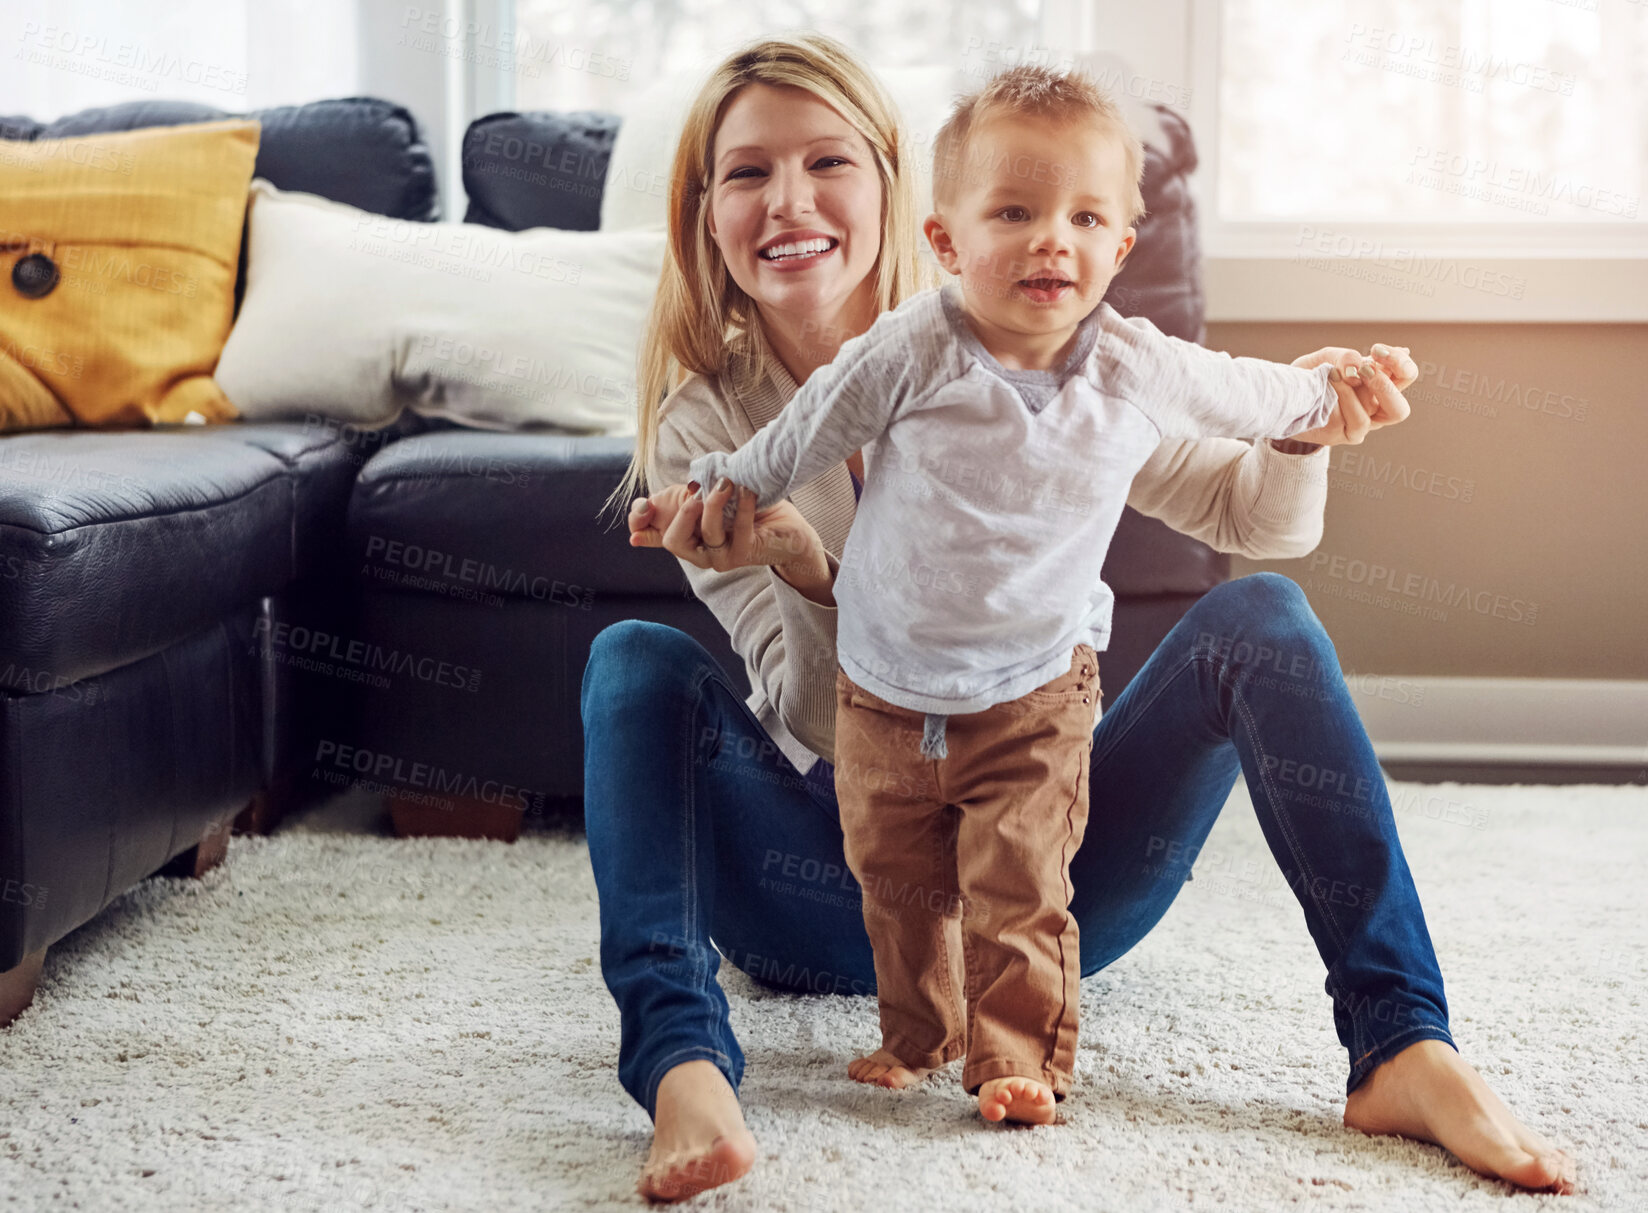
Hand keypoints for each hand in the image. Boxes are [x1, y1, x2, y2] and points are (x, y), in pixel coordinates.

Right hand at [629, 477, 823, 575]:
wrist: (787, 530)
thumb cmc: (748, 511)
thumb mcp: (710, 497)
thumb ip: (685, 497)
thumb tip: (649, 501)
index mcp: (687, 536)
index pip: (653, 536)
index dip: (639, 522)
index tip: (645, 505)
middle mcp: (699, 552)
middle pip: (673, 541)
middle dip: (681, 513)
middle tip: (697, 490)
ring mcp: (720, 557)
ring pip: (706, 532)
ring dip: (715, 503)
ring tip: (726, 483)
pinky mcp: (742, 555)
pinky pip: (738, 529)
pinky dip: (742, 506)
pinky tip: (746, 490)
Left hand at [1287, 342, 1416, 445]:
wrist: (1281, 396)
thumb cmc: (1309, 376)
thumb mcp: (1328, 358)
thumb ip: (1347, 358)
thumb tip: (1368, 362)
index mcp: (1379, 386)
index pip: (1406, 375)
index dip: (1399, 362)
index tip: (1376, 349)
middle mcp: (1374, 409)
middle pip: (1399, 410)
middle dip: (1385, 386)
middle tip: (1366, 368)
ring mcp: (1359, 426)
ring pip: (1373, 412)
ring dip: (1355, 388)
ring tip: (1335, 374)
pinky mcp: (1343, 435)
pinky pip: (1356, 420)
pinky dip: (1344, 398)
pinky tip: (1330, 384)